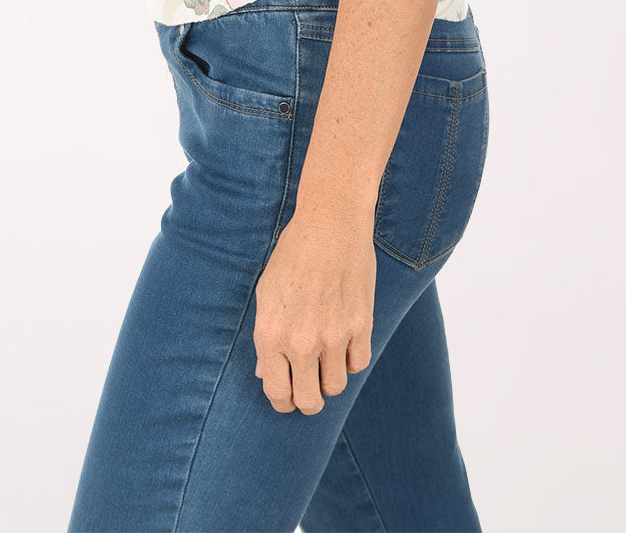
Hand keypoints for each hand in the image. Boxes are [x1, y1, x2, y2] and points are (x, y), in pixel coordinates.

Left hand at [252, 204, 374, 413]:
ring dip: (330, 379)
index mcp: (270, 334)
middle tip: (309, 389)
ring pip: (335, 387)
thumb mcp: (266, 293)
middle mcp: (300, 341)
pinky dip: (351, 359)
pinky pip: (358, 364)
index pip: (276, 392)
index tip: (288, 396)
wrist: (330, 223)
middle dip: (307, 400)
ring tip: (326, 360)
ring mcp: (332, 335)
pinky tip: (344, 342)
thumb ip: (266, 338)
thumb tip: (265, 374)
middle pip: (308, 401)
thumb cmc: (293, 255)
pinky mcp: (360, 325)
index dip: (282, 401)